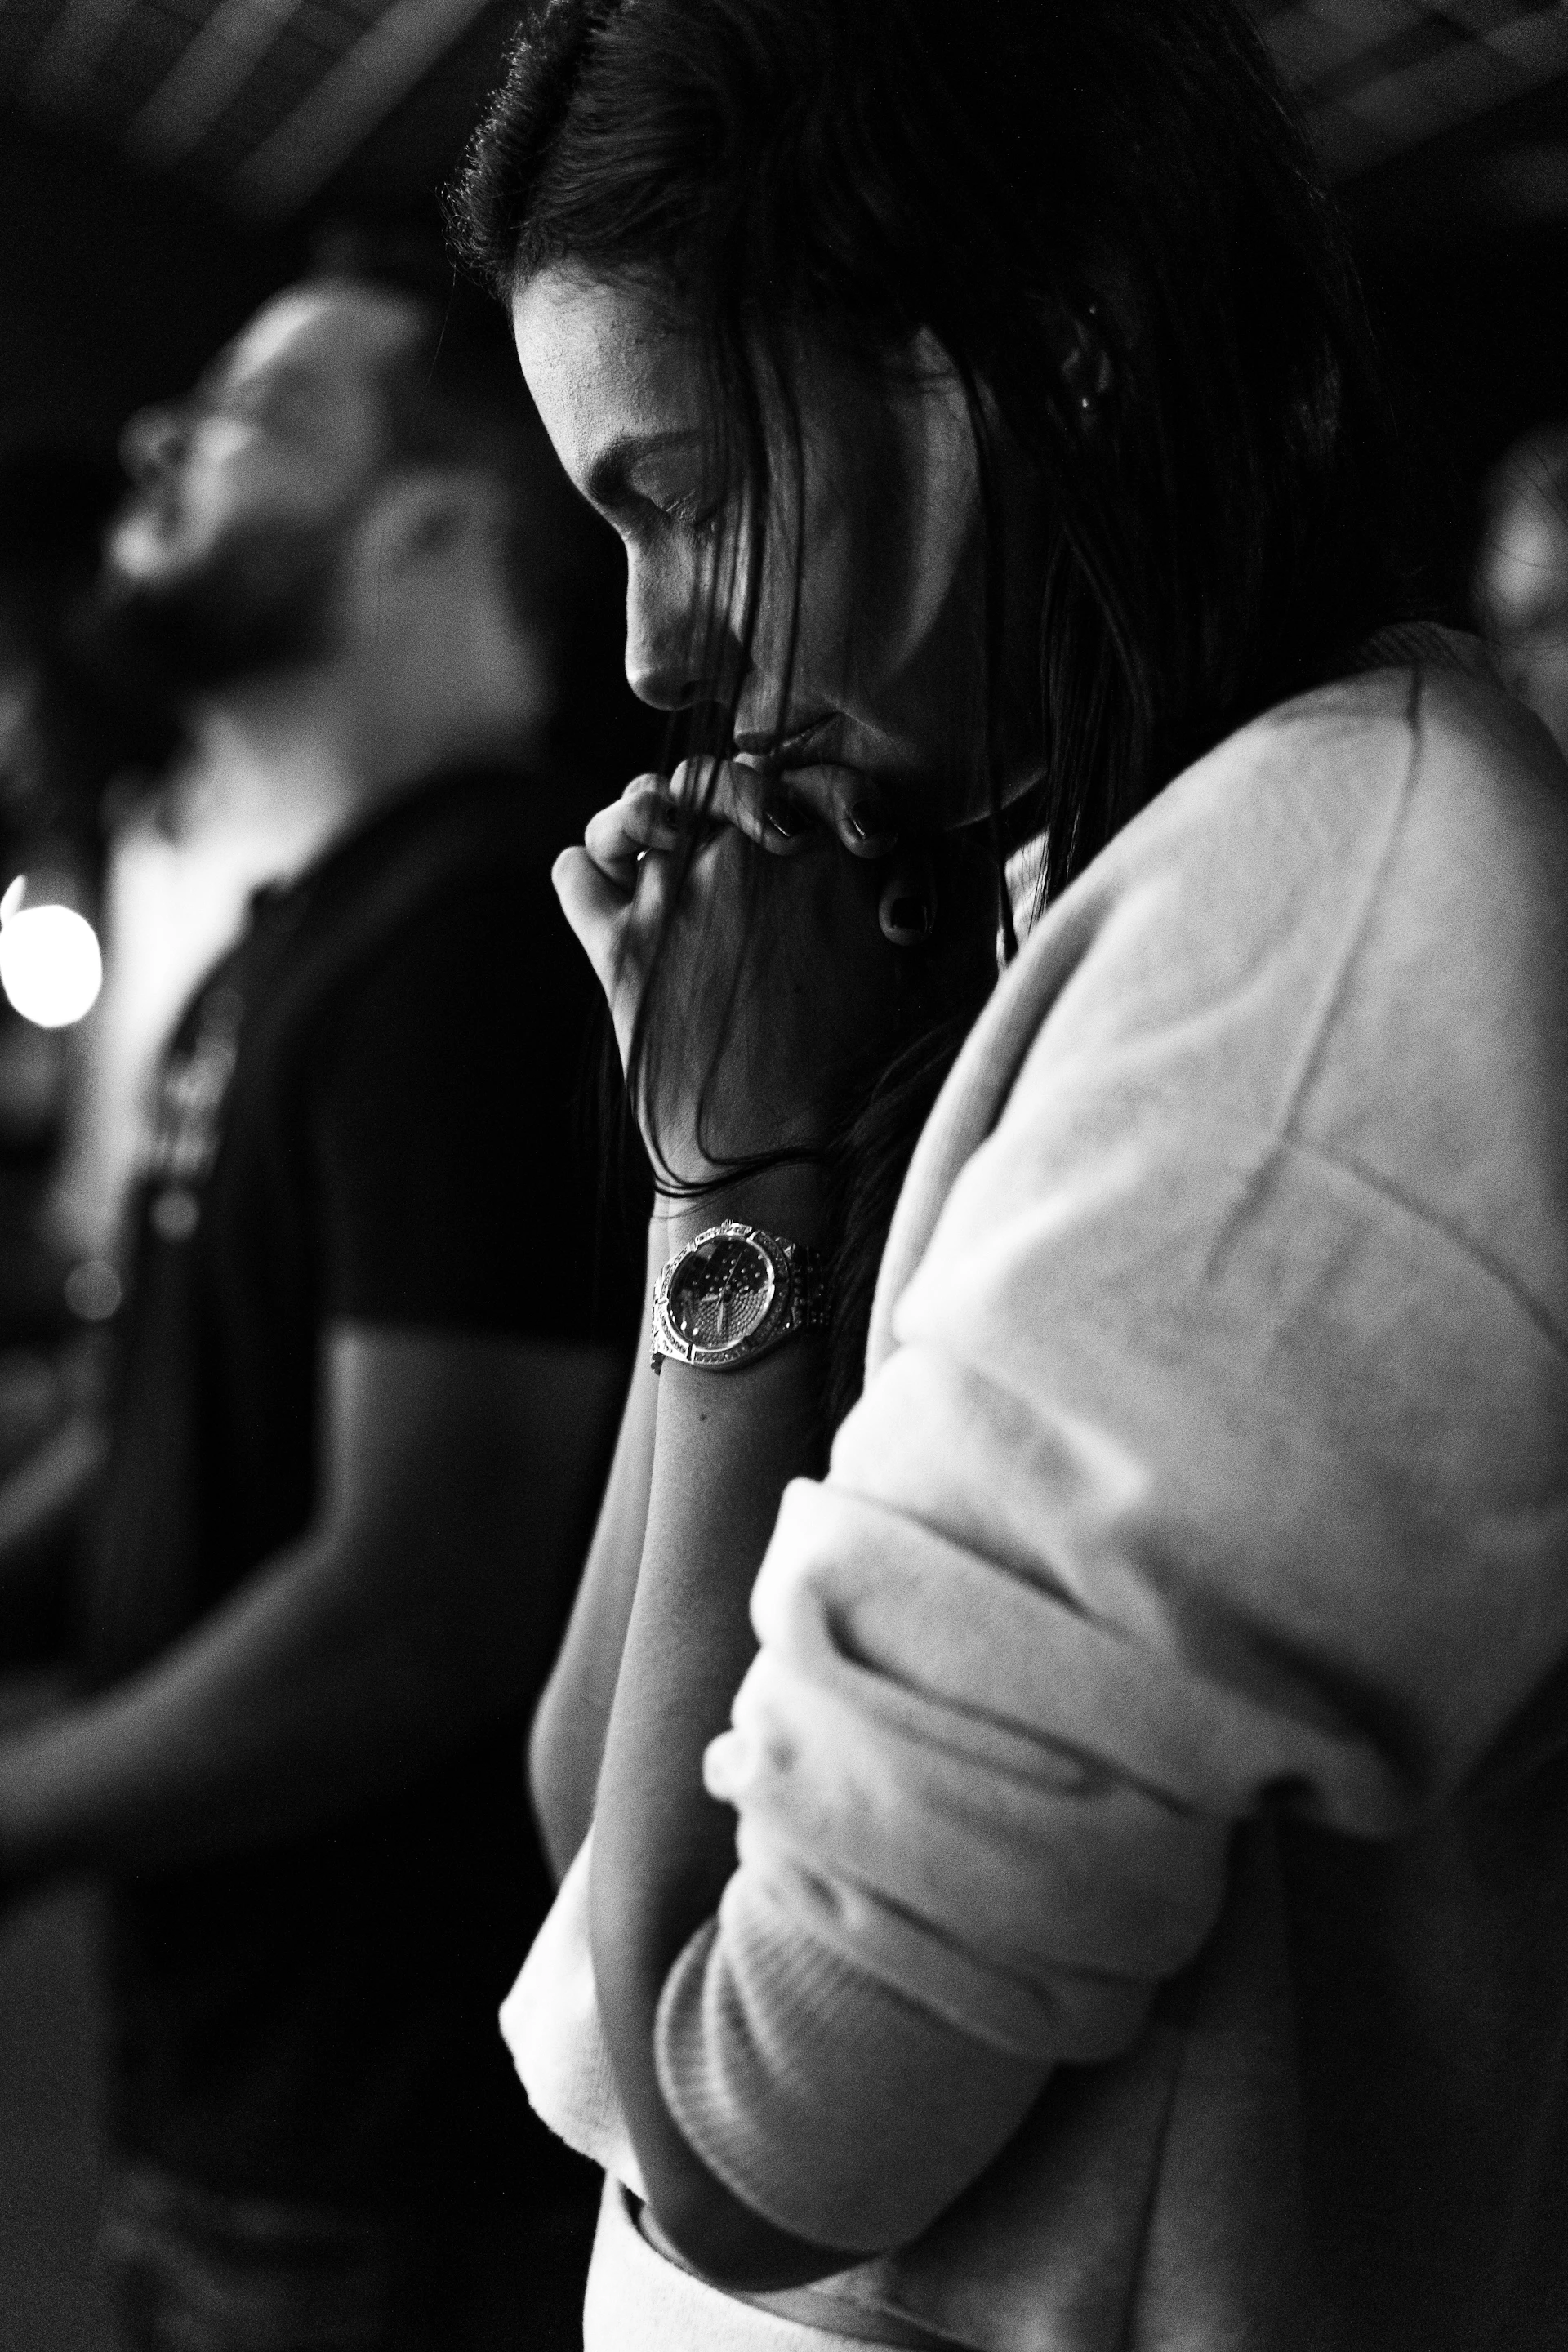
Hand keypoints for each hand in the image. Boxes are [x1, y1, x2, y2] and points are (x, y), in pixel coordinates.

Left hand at [553, 759, 926, 1183]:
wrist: (777, 1162)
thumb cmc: (863, 1077)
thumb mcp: (917, 970)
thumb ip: (913, 888)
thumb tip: (904, 846)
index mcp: (826, 851)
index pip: (799, 773)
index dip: (804, 792)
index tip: (811, 832)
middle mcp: (741, 853)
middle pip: (718, 777)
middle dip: (725, 792)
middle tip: (740, 835)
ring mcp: (671, 895)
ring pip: (640, 804)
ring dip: (644, 812)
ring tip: (654, 833)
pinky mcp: (613, 948)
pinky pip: (575, 871)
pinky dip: (584, 871)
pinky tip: (602, 883)